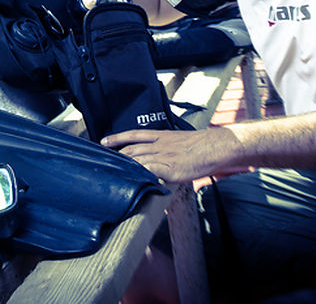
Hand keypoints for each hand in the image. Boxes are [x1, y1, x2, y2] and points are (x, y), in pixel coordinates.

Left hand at [101, 126, 248, 182]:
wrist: (214, 147)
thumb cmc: (202, 146)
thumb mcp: (180, 141)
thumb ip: (168, 148)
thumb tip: (160, 158)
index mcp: (161, 135)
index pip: (133, 135)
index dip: (117, 138)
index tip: (103, 141)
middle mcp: (158, 144)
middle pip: (130, 148)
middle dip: (115, 155)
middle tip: (101, 160)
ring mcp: (162, 156)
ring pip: (136, 159)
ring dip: (122, 166)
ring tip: (109, 172)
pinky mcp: (167, 168)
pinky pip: (147, 170)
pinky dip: (137, 174)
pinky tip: (128, 179)